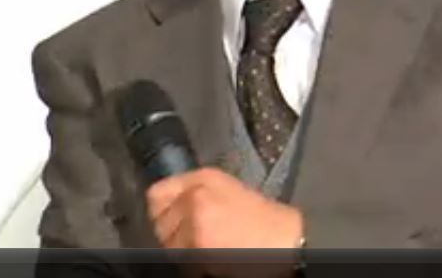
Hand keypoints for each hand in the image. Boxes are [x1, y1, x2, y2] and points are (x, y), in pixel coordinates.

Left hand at [145, 167, 303, 249]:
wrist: (284, 240)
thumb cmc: (262, 220)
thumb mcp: (228, 191)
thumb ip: (197, 193)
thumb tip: (171, 208)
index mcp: (203, 178)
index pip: (157, 193)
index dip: (162, 211)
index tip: (170, 222)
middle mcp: (195, 195)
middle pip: (159, 221)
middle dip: (172, 233)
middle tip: (192, 240)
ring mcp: (194, 220)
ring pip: (167, 243)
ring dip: (181, 250)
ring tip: (204, 250)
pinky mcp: (198, 245)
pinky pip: (180, 259)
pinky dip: (191, 264)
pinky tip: (210, 260)